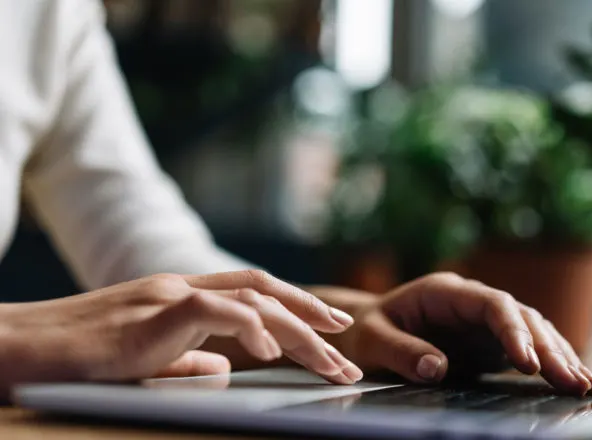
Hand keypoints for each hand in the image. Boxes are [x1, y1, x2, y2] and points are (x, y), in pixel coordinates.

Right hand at [0, 271, 363, 395]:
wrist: (22, 348)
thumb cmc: (78, 358)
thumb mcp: (146, 360)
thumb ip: (187, 360)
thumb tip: (224, 370)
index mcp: (184, 296)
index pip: (254, 293)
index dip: (297, 307)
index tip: (331, 330)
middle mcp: (184, 286)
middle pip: (265, 294)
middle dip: (313, 320)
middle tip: (348, 348)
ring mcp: (169, 294)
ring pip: (253, 301)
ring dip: (298, 332)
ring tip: (330, 361)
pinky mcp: (153, 311)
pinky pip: (215, 311)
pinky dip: (250, 328)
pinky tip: (272, 353)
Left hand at [335, 273, 591, 395]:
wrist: (366, 330)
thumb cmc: (366, 331)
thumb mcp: (372, 340)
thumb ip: (401, 351)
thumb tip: (436, 368)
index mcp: (445, 292)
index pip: (491, 304)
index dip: (513, 330)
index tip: (527, 362)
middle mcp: (471, 302)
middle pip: (520, 316)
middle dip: (548, 348)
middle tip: (571, 381)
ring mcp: (483, 321)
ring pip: (532, 330)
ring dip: (558, 355)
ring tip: (583, 384)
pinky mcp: (489, 342)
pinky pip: (527, 348)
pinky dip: (550, 362)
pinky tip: (574, 379)